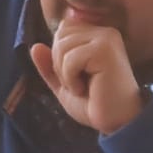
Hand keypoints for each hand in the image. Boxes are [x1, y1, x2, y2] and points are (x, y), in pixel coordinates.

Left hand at [29, 22, 144, 134]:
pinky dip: (71, 79)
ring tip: (84, 87)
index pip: (62, 30)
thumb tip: (34, 47)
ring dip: (65, 74)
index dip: (59, 56)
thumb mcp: (64, 84)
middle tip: (80, 83)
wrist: (117, 123)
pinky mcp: (104, 50)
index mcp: (97, 35)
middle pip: (60, 35)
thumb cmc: (95, 104)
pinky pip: (69, 59)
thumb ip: (49, 66)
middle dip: (59, 64)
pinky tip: (87, 89)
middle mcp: (104, 32)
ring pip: (62, 46)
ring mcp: (106, 39)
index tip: (78, 76)